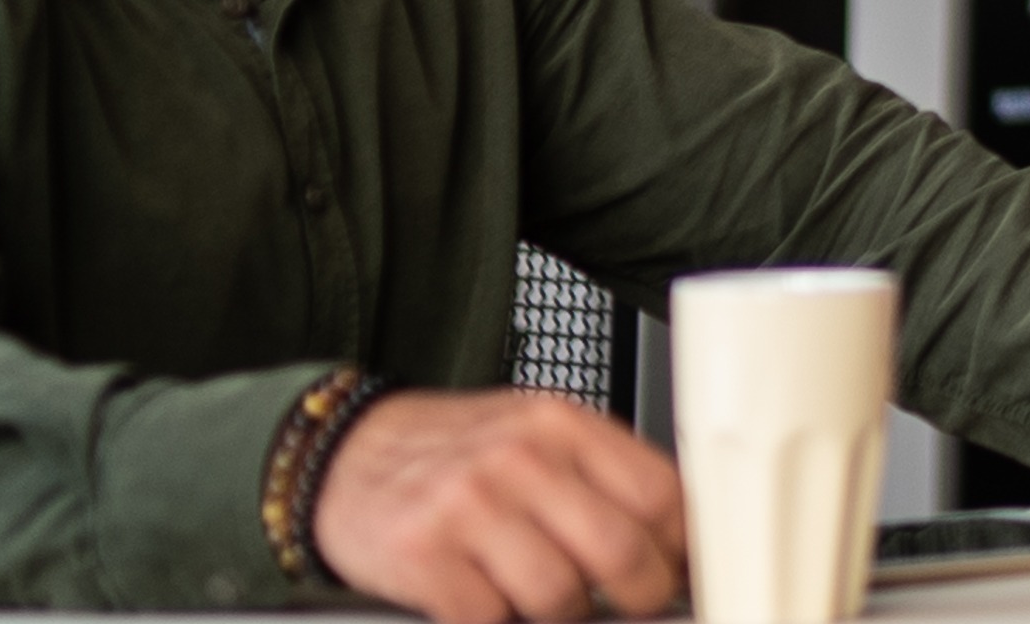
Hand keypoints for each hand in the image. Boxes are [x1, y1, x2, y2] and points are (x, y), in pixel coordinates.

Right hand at [311, 387, 689, 623]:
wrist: (345, 454)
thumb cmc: (453, 454)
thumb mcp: (535, 437)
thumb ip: (599, 477)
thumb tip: (674, 540)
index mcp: (562, 425)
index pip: (660, 494)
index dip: (683, 548)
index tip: (684, 573)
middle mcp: (520, 458)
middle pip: (621, 551)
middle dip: (638, 595)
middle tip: (628, 603)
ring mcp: (469, 504)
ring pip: (560, 595)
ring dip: (559, 613)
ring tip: (540, 597)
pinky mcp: (423, 553)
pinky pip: (490, 617)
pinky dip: (495, 620)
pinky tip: (486, 598)